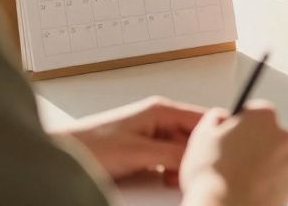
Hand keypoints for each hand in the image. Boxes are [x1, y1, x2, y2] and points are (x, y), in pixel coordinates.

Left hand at [53, 96, 203, 181]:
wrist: (65, 154)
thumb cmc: (92, 145)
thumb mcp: (140, 152)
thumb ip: (173, 154)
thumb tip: (200, 157)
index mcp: (161, 110)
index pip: (202, 118)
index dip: (215, 135)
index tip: (222, 152)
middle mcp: (159, 118)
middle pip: (194, 136)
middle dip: (196, 155)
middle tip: (192, 172)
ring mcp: (151, 133)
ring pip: (182, 149)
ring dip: (182, 164)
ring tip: (174, 177)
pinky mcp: (143, 148)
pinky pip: (168, 157)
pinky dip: (170, 169)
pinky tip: (164, 178)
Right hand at [179, 101, 287, 205]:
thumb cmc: (213, 173)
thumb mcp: (202, 136)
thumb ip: (214, 117)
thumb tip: (221, 117)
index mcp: (263, 117)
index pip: (253, 111)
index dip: (238, 124)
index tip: (230, 137)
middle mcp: (282, 135)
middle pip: (266, 134)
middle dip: (252, 143)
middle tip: (231, 159)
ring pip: (273, 157)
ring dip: (260, 163)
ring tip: (237, 178)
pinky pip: (278, 177)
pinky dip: (266, 181)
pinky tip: (248, 188)